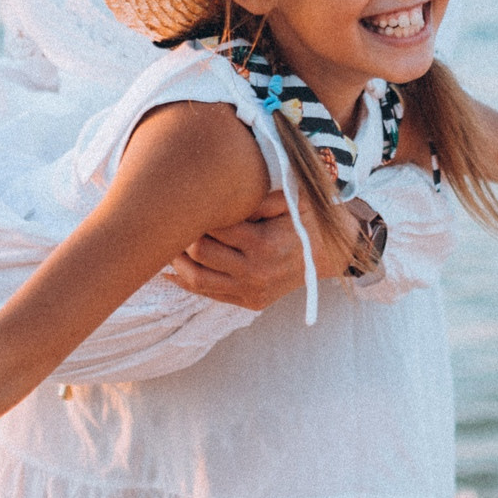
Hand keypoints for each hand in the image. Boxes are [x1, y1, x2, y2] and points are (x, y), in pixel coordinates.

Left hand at [164, 190, 328, 308]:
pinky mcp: (250, 302)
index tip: (187, 197)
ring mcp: (251, 291)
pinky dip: (185, 282)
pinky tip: (169, 269)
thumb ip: (256, 196)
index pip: (214, 227)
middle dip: (182, 235)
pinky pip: (208, 294)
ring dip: (176, 261)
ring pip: (197, 279)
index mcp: (264, 244)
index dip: (197, 211)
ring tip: (165, 241)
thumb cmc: (308, 220)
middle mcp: (255, 272)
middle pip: (199, 253)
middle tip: (172, 217)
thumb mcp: (290, 199)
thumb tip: (217, 194)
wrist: (332, 253)